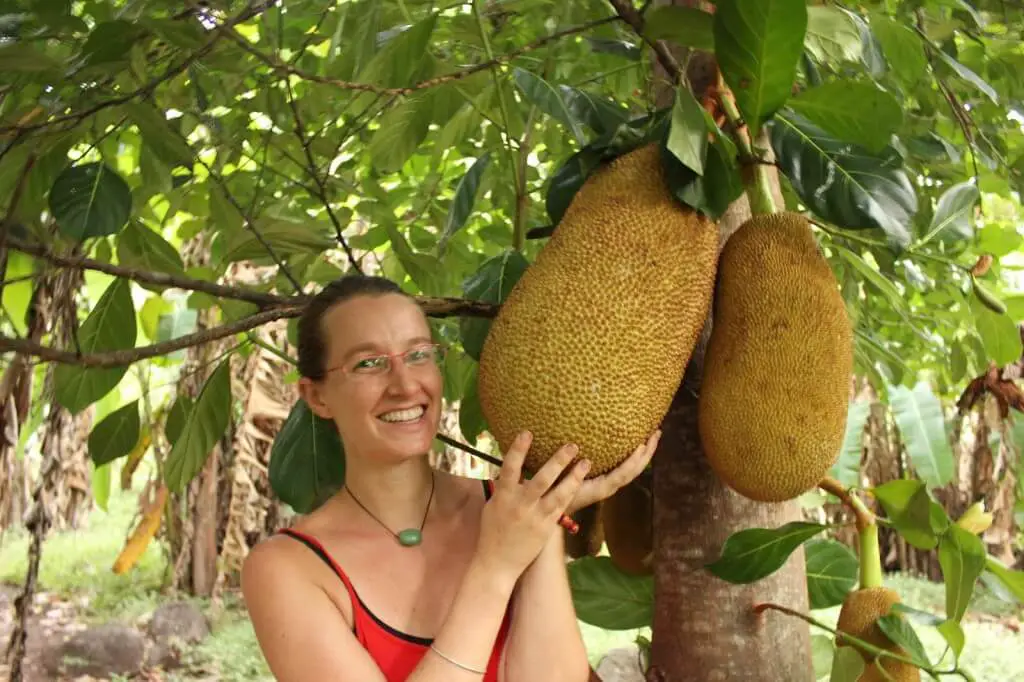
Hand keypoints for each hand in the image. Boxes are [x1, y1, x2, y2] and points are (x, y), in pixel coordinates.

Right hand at [475, 431, 589, 583]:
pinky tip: (580, 481)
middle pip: (542, 479)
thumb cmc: (492, 531)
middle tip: (572, 444)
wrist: (498, 562)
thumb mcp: (493, 505)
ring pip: (558, 494)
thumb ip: (504, 487)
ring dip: (573, 476)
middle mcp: (521, 505)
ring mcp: (536, 516)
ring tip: (586, 461)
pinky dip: (570, 492)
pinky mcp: (546, 527)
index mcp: (503, 496)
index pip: (509, 468)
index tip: (527, 432)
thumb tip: (512, 468)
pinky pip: (561, 507)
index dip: (518, 449)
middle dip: (557, 461)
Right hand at [565, 429, 660, 515]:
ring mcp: (610, 484)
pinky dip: (634, 456)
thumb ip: (574, 473)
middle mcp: (611, 486)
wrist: (557, 507)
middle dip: (648, 452)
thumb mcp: (565, 483)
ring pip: (633, 469)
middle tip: (656, 432)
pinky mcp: (608, 480)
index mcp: (603, 487)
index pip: (624, 473)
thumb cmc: (559, 493)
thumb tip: (581, 456)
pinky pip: (626, 467)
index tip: (643, 444)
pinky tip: (636, 445)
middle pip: (635, 470)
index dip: (634, 460)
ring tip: (651, 435)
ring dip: (644, 453)